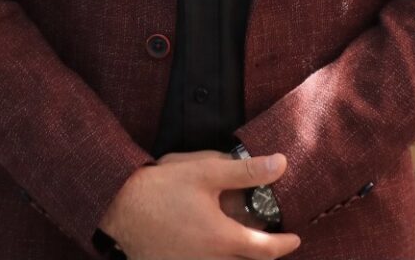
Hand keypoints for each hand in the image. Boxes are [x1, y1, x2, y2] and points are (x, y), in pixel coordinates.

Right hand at [98, 151, 299, 259]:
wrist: (120, 207)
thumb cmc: (162, 188)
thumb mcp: (206, 171)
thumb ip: (246, 171)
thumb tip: (280, 164)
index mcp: (224, 240)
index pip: (266, 250)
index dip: (284, 244)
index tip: (295, 237)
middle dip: (262, 253)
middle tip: (269, 238)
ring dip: (237, 256)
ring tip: (239, 239)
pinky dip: (216, 257)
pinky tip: (210, 242)